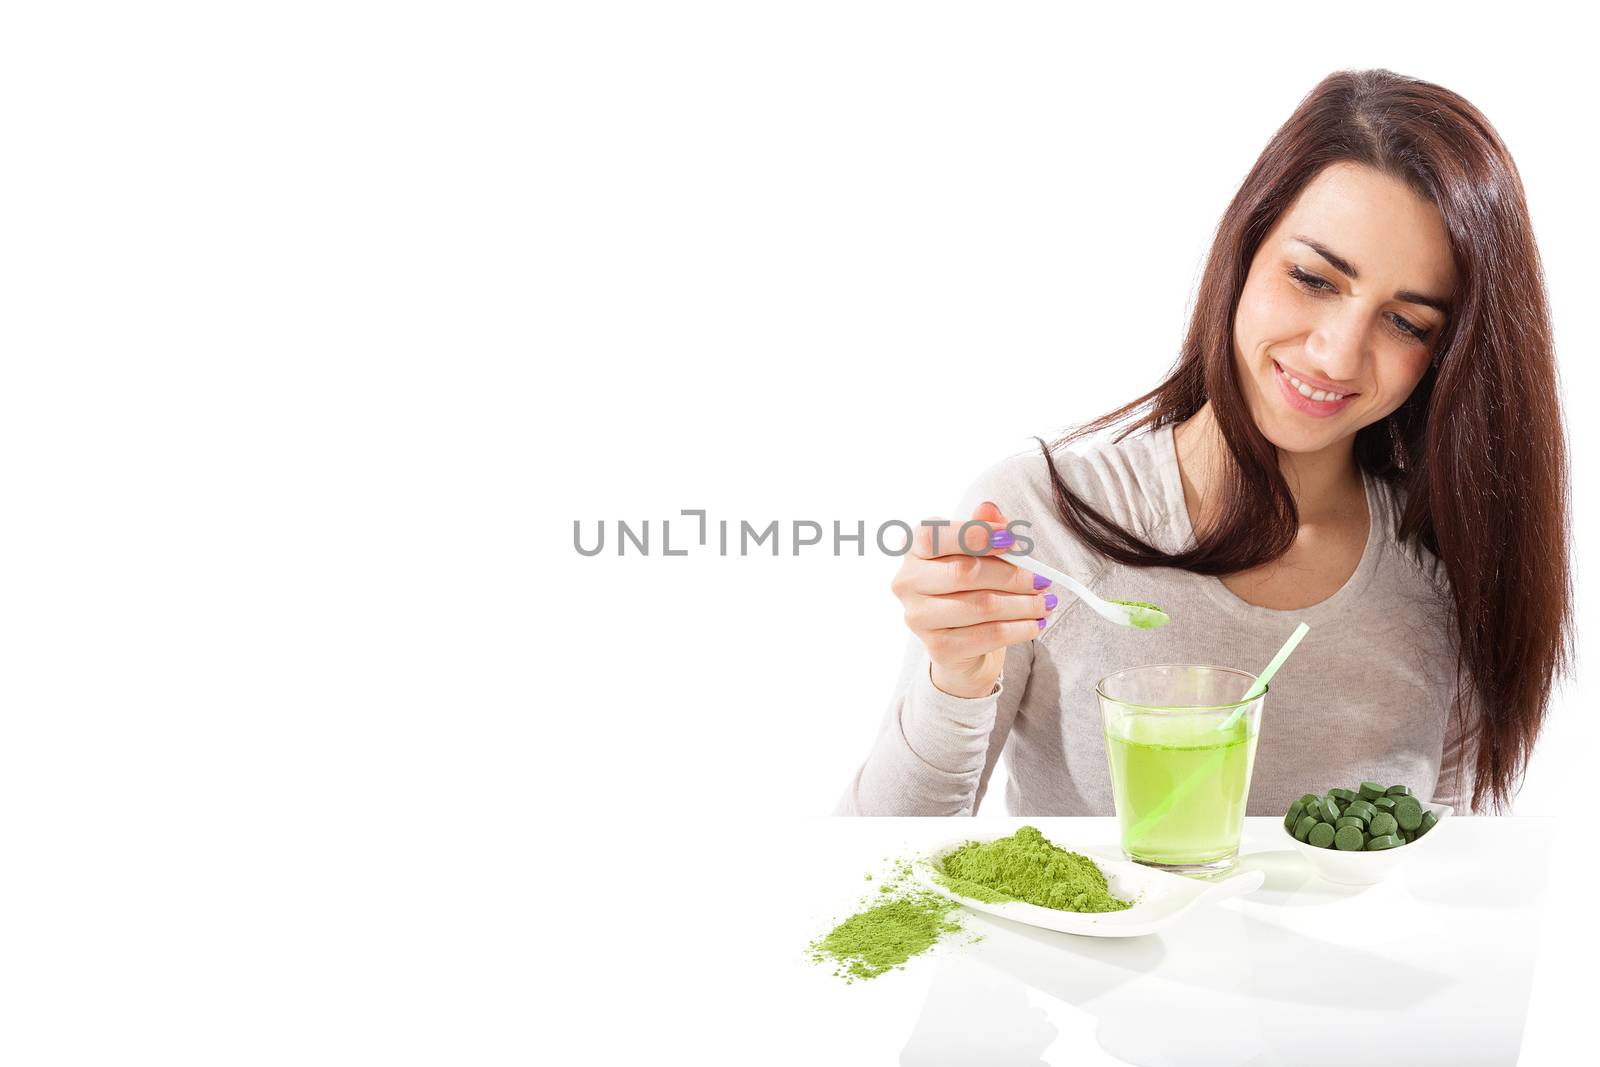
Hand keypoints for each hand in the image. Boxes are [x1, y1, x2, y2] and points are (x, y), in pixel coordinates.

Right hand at [889, 501, 1052, 697]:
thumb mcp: (977, 552)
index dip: (976, 535)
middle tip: (1042, 579)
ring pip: (982, 606)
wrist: (959, 642)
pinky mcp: (938, 648)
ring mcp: (919, 618)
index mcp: (914, 549)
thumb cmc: (968, 587)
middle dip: (1012, 575)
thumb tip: (990, 508)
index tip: (1012, 539)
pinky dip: (1020, 629)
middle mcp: (907, 582)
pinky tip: (1036, 623)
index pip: (935, 535)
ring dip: (1024, 604)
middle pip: (965, 572)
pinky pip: (989, 635)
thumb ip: (983, 527)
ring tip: (1046, 602)